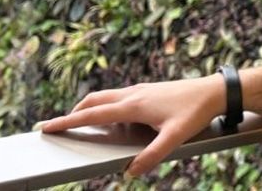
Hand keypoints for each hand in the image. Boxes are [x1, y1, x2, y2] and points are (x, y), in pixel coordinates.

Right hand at [39, 75, 224, 176]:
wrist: (214, 91)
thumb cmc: (196, 112)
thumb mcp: (175, 137)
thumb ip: (152, 155)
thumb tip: (130, 172)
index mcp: (134, 105)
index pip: (93, 114)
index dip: (68, 121)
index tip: (47, 126)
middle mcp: (134, 93)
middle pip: (94, 100)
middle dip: (74, 112)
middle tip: (59, 125)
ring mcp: (141, 90)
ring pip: (107, 96)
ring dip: (91, 107)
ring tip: (82, 122)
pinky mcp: (149, 90)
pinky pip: (120, 96)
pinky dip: (107, 105)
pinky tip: (114, 117)